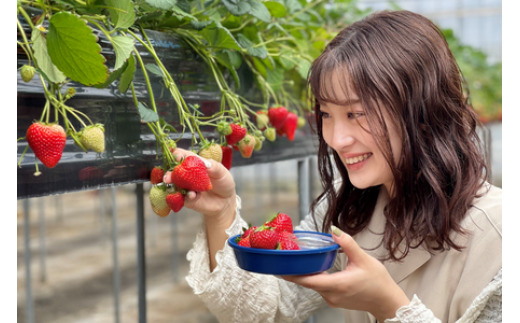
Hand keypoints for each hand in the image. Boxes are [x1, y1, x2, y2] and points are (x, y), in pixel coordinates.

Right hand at [164, 148, 235, 220]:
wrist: (226, 200)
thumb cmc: (223, 182)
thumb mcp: (222, 172)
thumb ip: (214, 167)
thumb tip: (205, 163)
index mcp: (195, 163)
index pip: (182, 156)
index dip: (177, 155)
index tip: (177, 157)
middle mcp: (187, 175)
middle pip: (173, 171)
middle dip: (169, 174)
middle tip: (168, 178)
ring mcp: (186, 187)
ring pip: (175, 186)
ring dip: (176, 188)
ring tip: (186, 190)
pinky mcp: (187, 199)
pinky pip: (182, 199)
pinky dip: (186, 197)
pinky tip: (193, 196)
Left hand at [282, 226, 409, 321]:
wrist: (386, 301)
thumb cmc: (378, 282)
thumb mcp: (363, 259)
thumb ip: (347, 244)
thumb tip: (333, 230)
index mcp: (338, 285)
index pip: (308, 281)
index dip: (292, 275)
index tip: (280, 268)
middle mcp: (331, 295)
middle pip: (308, 283)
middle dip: (296, 271)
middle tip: (286, 258)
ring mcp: (332, 300)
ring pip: (313, 286)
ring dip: (307, 274)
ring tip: (298, 260)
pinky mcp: (334, 300)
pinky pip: (320, 288)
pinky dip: (315, 279)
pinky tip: (315, 269)